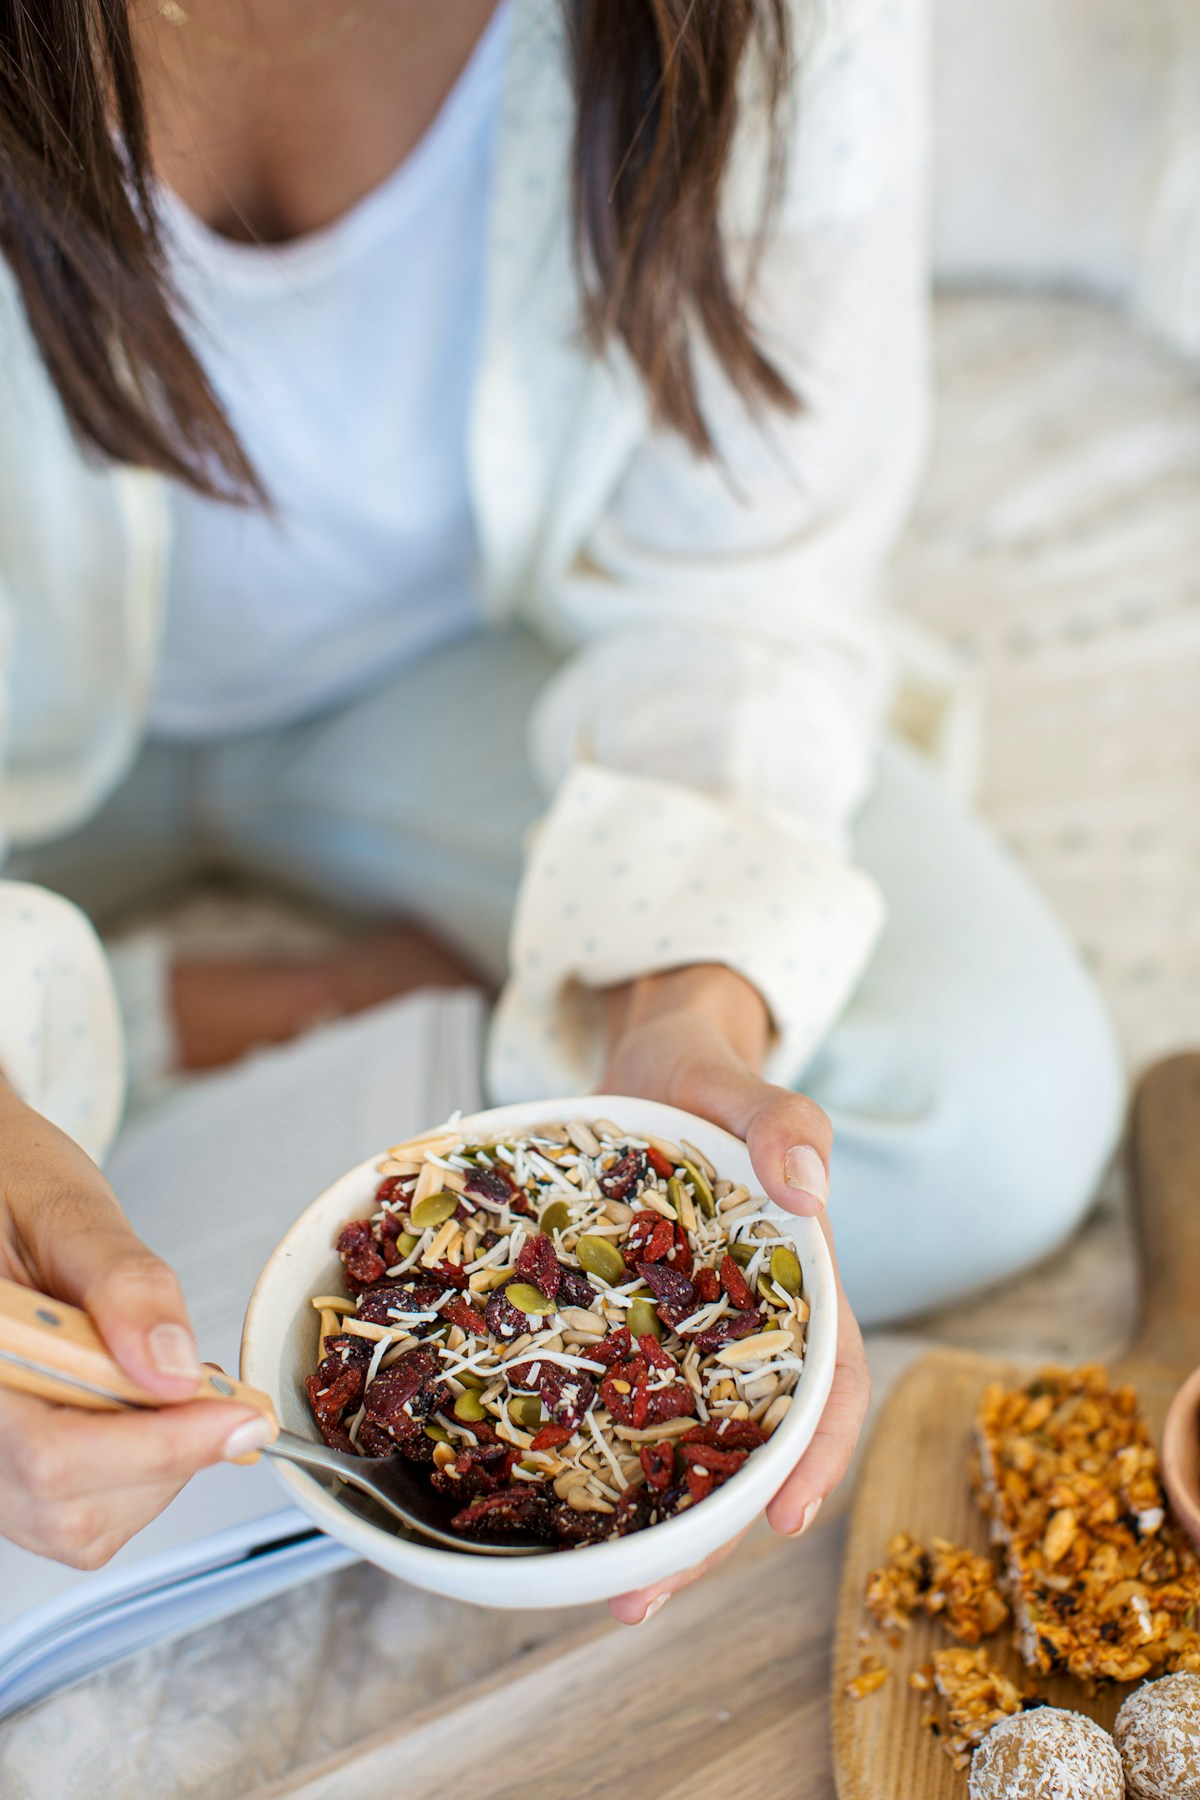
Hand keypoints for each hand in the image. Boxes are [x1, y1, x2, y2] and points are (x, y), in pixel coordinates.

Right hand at [0, 1080, 272, 1566]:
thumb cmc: (8, 1186)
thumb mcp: (66, 1210)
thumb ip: (124, 1286)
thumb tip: (176, 1368)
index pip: (52, 1457)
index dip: (158, 1449)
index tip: (238, 1416)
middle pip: (67, 1510)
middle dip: (165, 1459)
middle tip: (219, 1394)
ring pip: (78, 1522)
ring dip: (154, 1467)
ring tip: (167, 1380)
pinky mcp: (10, 1463)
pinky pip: (75, 1504)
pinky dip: (137, 1465)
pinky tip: (146, 1399)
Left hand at [599, 964, 869, 1624]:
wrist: (649, 1061)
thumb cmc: (707, 1074)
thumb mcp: (743, 1083)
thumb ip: (786, 1123)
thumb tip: (810, 1190)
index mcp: (797, 1285)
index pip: (832, 1383)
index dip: (818, 1456)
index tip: (783, 1518)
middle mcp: (746, 1328)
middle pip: (748, 1447)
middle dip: (710, 1531)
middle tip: (646, 1596)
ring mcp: (683, 1335)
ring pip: (681, 1446)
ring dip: (652, 1523)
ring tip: (599, 1591)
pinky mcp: (625, 1328)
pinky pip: (618, 1404)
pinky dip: (597, 1461)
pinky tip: (550, 1507)